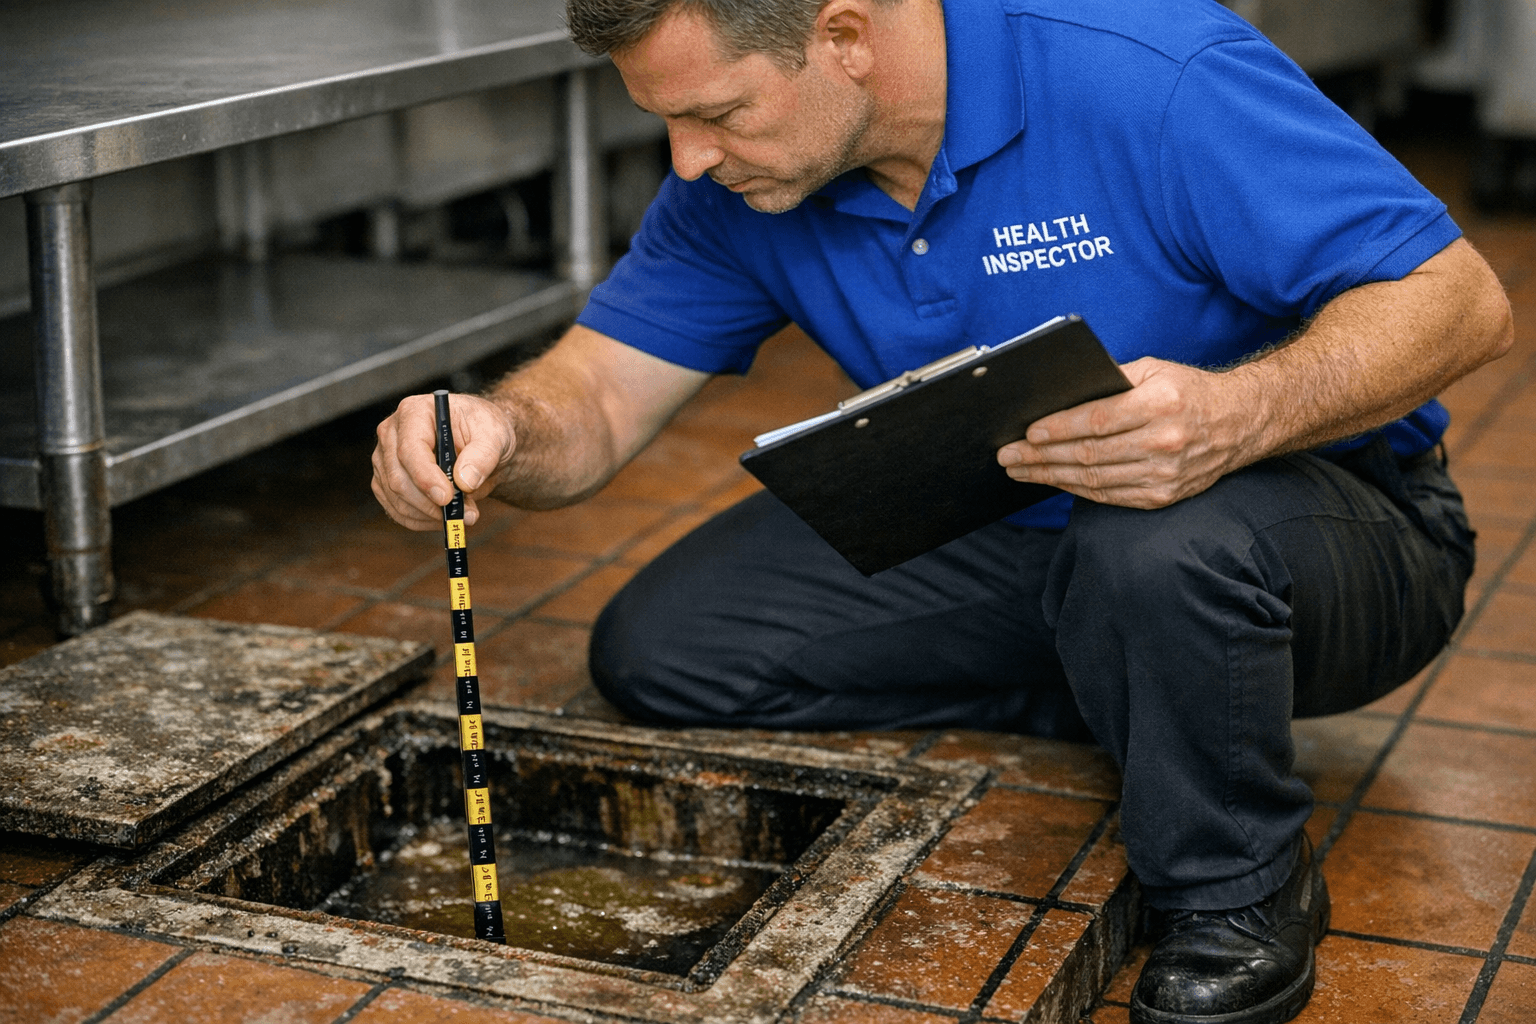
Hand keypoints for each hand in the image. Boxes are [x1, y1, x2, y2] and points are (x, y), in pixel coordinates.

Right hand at [371, 393, 515, 530]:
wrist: (481, 444)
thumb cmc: (484, 431)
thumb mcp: (494, 436)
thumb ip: (482, 456)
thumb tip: (465, 481)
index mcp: (414, 413)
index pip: (410, 449)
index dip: (426, 477)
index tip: (447, 498)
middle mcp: (392, 435)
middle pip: (398, 478)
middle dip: (431, 503)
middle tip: (466, 514)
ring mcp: (386, 460)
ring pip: (397, 499)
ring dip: (431, 515)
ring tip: (465, 513)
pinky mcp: (387, 482)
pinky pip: (397, 511)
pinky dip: (422, 521)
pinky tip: (445, 518)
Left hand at [996, 357, 1262, 508]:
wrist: (1239, 423)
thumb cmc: (1189, 391)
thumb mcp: (1155, 369)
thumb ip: (1111, 380)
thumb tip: (1060, 394)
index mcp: (1162, 404)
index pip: (1098, 421)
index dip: (1059, 428)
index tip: (1028, 431)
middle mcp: (1164, 442)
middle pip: (1089, 454)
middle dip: (1041, 456)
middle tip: (1008, 455)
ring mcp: (1164, 474)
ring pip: (1093, 480)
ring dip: (1050, 476)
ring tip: (1019, 470)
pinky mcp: (1162, 496)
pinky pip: (1108, 496)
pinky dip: (1076, 490)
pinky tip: (1053, 480)